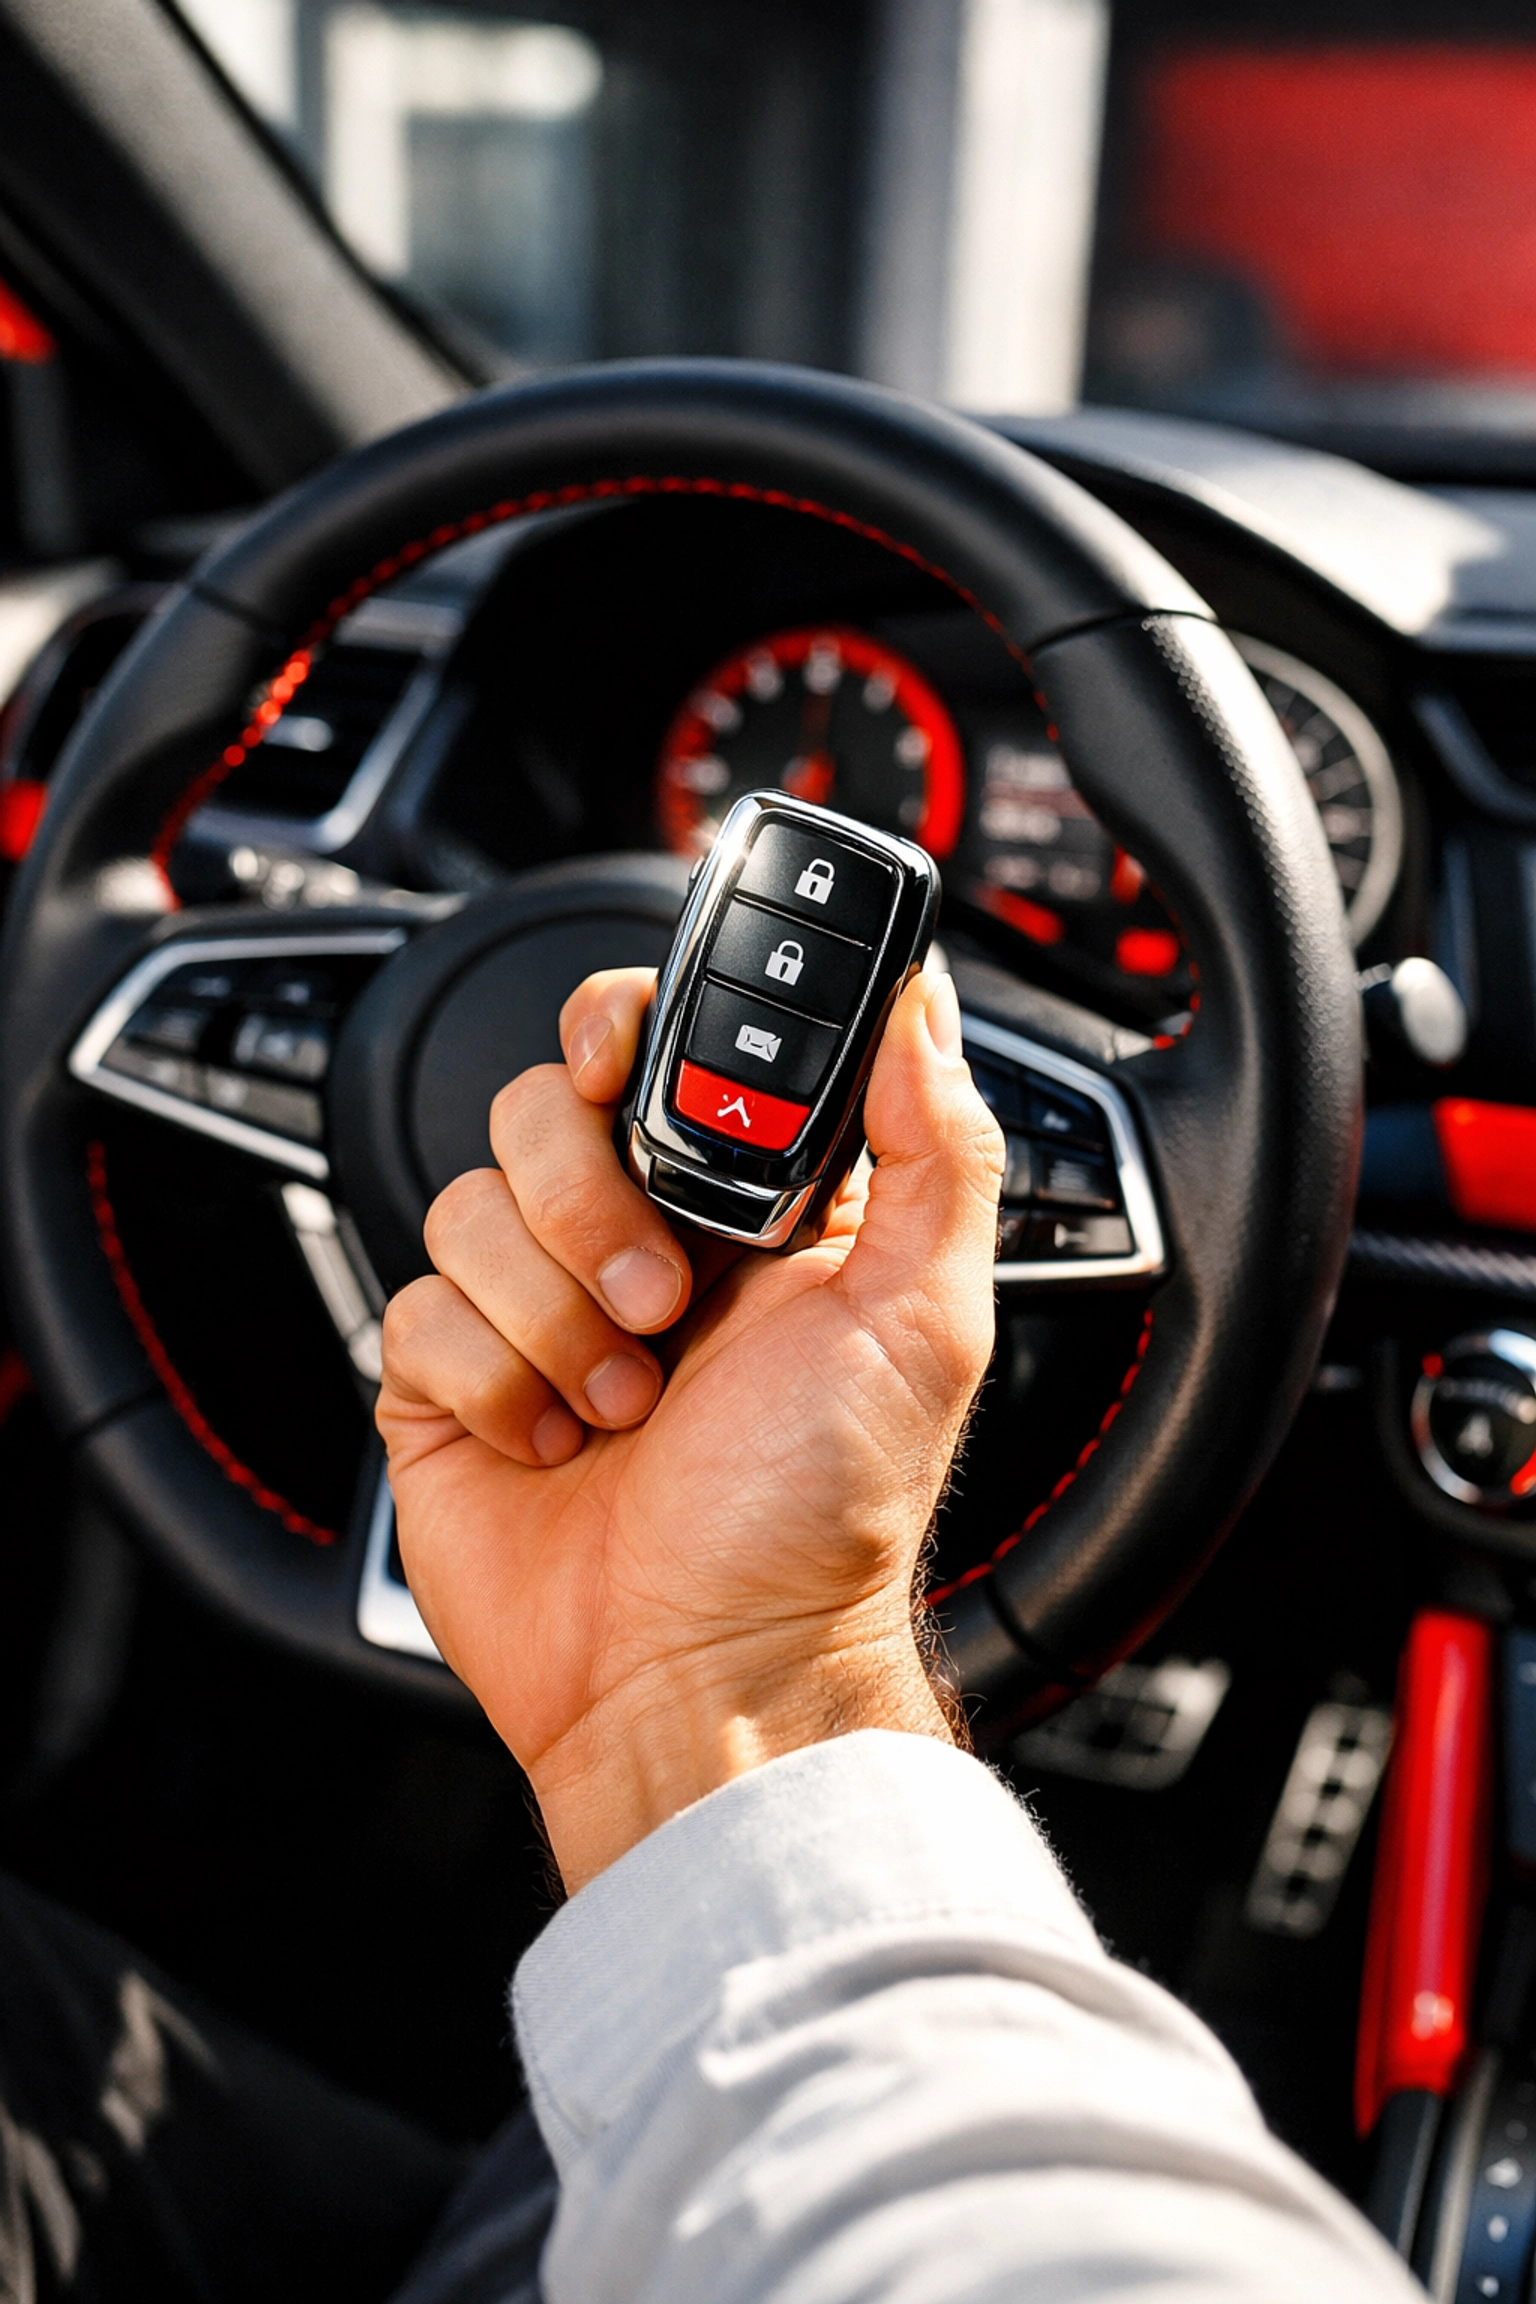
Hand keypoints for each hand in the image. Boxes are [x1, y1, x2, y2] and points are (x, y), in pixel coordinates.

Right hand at [376, 968, 1003, 1892]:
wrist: (706, 1674)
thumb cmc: (822, 1518)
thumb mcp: (924, 1318)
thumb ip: (936, 1145)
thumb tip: (926, 1001)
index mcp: (741, 1209)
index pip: (654, 1048)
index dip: (621, 1030)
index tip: (619, 1064)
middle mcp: (634, 1244)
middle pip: (540, 1109)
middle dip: (588, 1203)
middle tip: (661, 1305)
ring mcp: (537, 1312)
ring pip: (468, 1203)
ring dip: (550, 1311)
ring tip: (623, 1401)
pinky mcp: (453, 1383)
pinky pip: (416, 1307)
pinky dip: (488, 1379)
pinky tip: (554, 1441)